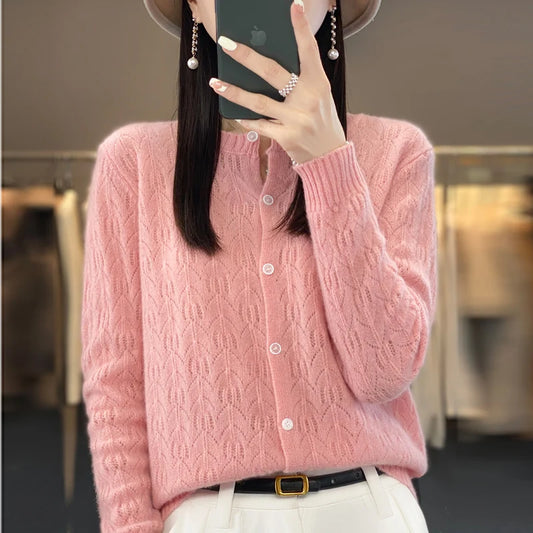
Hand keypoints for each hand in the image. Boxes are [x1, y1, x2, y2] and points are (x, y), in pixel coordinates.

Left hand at [208, 0, 346, 164]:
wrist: (329, 156)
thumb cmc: (321, 120)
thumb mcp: (318, 96)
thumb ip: (300, 80)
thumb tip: (266, 63)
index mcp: (318, 83)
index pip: (309, 50)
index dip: (301, 28)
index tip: (293, 5)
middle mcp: (308, 99)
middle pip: (272, 72)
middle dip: (246, 56)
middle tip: (225, 42)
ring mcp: (297, 119)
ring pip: (258, 101)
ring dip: (234, 91)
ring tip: (215, 82)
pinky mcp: (287, 137)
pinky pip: (260, 125)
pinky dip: (246, 118)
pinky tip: (234, 112)